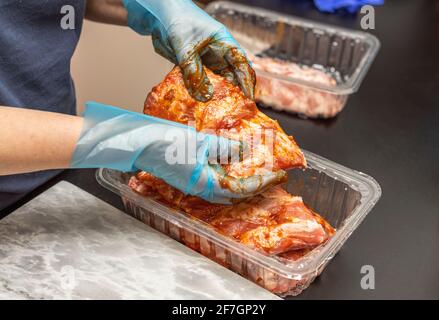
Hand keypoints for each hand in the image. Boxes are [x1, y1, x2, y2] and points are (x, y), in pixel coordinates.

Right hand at [71, 101, 277, 203]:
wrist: (139, 143)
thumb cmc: (167, 143)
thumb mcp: (202, 142)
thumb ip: (226, 148)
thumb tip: (245, 150)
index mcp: (206, 184)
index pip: (242, 188)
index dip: (262, 182)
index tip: (280, 176)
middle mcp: (201, 189)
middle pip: (234, 194)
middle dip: (255, 186)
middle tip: (272, 176)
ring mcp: (193, 184)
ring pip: (224, 189)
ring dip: (241, 182)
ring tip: (256, 171)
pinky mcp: (187, 176)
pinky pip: (213, 180)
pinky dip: (227, 175)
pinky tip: (232, 165)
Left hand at [123, 0, 255, 101]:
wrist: (158, 16)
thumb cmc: (177, 21)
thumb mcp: (186, 49)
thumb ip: (195, 73)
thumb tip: (205, 97)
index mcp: (224, 44)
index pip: (242, 65)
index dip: (247, 82)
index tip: (248, 99)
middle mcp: (218, 54)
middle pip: (232, 77)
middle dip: (234, 94)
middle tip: (233, 112)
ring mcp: (206, 61)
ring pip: (216, 82)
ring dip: (216, 96)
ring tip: (217, 113)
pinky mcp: (194, 67)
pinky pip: (200, 83)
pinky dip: (200, 93)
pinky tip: (199, 105)